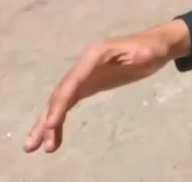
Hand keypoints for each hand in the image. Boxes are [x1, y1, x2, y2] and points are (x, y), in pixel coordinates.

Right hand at [24, 22, 189, 152]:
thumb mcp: (146, 53)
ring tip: (37, 147)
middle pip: (61, 94)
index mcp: (94, 56)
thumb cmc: (151, 48)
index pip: (73, 82)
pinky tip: (54, 137)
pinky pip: (69, 103)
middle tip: (35, 143)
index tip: (51, 124)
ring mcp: (83, 76)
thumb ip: (138, 57)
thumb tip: (129, 59)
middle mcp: (83, 65)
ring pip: (61, 101)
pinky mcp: (88, 85)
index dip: (60, 103)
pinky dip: (60, 119)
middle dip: (48, 118)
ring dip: (48, 123)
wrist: (156, 45)